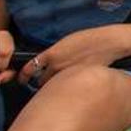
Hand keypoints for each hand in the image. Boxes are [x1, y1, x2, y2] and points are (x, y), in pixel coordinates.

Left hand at [11, 27, 126, 87]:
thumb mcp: (65, 42)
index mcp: (51, 54)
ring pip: (53, 87)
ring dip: (53, 88)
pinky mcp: (78, 78)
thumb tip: (47, 62)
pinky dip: (63, 90)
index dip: (24, 76)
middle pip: (41, 81)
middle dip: (40, 83)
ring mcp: (68, 74)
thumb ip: (54, 53)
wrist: (108, 43)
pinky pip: (65, 88)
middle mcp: (56, 66)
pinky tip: (65, 92)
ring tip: (57, 89)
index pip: (30, 68)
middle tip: (43, 85)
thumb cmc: (88, 39)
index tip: (23, 79)